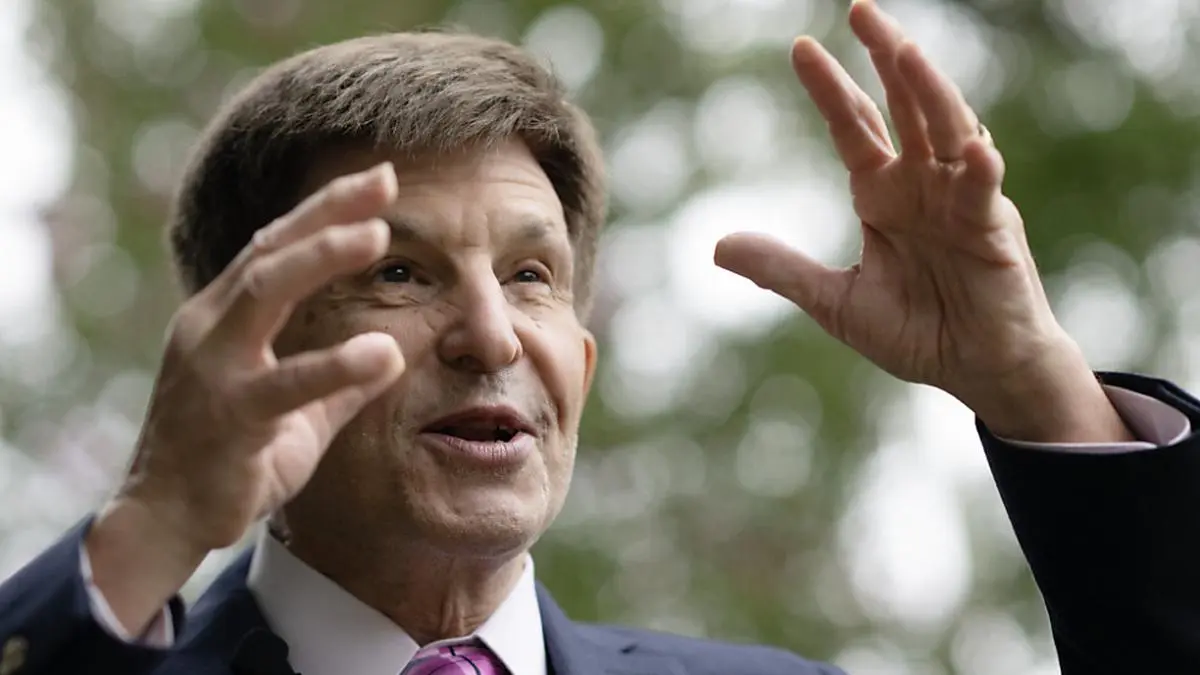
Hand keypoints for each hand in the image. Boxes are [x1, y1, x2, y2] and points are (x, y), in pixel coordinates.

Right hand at [87, 163, 404, 631]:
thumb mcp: (304, 408)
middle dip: (327, 213)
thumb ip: (352, 376)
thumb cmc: (235, 456)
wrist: (167, 520)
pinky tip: (386, 354)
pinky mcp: (226, 416)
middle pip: (271, 251)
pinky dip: (335, 365)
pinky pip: (283, 383)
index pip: (277, 246)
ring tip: (378, 235)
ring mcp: (213, 368)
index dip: (327, 210)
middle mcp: (211, 327)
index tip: (379, 180)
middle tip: (382, 183)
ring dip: (321, 258)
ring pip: (264, 293)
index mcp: (225, 318)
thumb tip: (411, 344)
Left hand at [714, 0, 1127, 440]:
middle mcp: (922, 184)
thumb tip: (717, 246)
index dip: (831, 89)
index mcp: (883, 194)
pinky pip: (984, 191)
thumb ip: (782, 269)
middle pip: (904, 107)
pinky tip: (970, 149)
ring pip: (947, 130)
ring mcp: (960, 200)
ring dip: (930, 92)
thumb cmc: (915, 332)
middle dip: (885, 59)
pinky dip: (978, 169)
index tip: (801, 49)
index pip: (855, 126)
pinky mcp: (992, 229)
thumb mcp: (834, 300)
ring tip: (906, 53)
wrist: (974, 371)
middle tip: (860, 11)